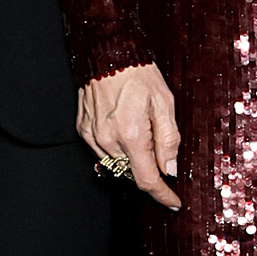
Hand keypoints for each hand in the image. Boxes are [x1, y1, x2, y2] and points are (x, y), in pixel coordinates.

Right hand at [79, 62, 180, 208]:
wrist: (109, 53)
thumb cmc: (139, 75)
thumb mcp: (165, 104)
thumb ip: (169, 140)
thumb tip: (169, 169)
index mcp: (132, 135)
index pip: (147, 180)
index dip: (162, 195)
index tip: (173, 202)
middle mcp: (108, 140)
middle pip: (132, 173)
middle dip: (149, 169)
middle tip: (159, 147)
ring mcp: (92, 136)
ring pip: (117, 164)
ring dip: (132, 158)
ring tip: (139, 127)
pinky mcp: (83, 130)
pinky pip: (102, 151)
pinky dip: (116, 147)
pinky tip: (124, 126)